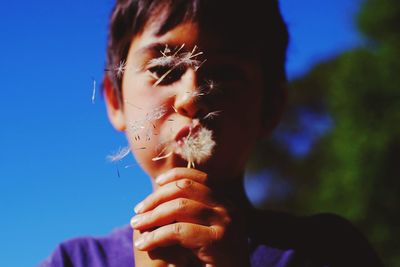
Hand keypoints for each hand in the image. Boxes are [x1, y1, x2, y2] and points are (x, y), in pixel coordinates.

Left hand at [131, 167, 250, 266]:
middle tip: (138, 210)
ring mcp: (225, 223)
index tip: (157, 182)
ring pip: (180, 206)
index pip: (200, 177)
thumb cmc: (212, 262)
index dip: (175, 175)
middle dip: (157, 196)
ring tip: (136, 225)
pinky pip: (179, 231)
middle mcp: (228, 208)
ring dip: (152, 215)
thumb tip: (159, 197)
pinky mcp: (218, 241)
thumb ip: (190, 214)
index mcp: (225, 203)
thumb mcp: (203, 231)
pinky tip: (143, 244)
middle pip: (186, 188)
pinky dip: (156, 236)